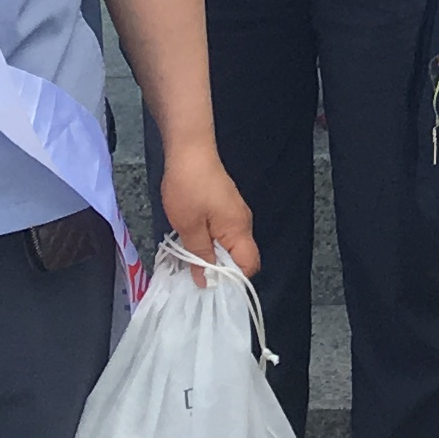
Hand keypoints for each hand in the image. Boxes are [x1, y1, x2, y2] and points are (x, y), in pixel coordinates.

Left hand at [152, 140, 259, 279]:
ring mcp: (234, 213)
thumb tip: (206, 282)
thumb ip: (199, 256)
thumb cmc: (189, 188)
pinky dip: (210, 241)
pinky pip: (222, 233)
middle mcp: (243, 222)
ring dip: (212, 255)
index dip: (232, 280)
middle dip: (219, 270)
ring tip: (189, 262)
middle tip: (194, 277)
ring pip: (229, 245)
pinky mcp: (224, 205)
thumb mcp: (189, 227)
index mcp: (239, 229)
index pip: (249, 266)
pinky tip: (191, 242)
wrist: (190, 150)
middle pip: (240, 257)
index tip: (210, 287)